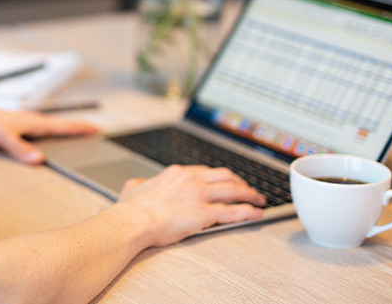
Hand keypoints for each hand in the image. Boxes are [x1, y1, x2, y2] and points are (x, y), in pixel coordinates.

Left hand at [0, 97, 98, 163]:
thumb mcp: (2, 137)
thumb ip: (20, 149)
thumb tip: (40, 160)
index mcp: (31, 122)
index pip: (61, 125)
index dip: (79, 128)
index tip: (97, 129)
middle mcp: (29, 120)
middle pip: (58, 125)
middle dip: (76, 128)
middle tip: (93, 130)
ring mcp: (20, 123)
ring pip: (47, 126)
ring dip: (62, 130)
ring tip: (74, 134)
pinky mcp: (11, 127)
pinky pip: (36, 130)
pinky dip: (46, 133)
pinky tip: (43, 139)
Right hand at [116, 165, 266, 246]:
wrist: (134, 221)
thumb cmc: (132, 209)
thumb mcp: (133, 189)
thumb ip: (139, 184)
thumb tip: (137, 184)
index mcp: (176, 173)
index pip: (205, 171)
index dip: (219, 177)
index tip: (226, 182)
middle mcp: (191, 180)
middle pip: (225, 176)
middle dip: (240, 182)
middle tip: (248, 189)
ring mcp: (199, 196)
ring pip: (234, 191)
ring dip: (250, 195)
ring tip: (259, 200)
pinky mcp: (204, 214)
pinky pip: (232, 212)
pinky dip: (247, 212)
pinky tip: (256, 214)